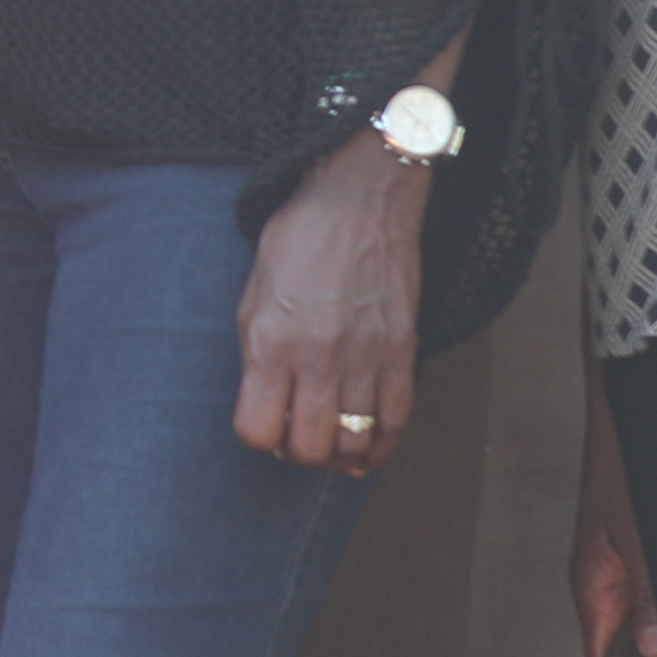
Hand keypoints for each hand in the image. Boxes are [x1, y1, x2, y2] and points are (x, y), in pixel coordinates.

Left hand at [232, 144, 420, 479]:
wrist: (359, 201)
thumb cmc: (298, 241)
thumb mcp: (254, 294)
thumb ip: (257, 355)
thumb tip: (268, 405)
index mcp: (271, 342)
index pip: (258, 429)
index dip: (258, 438)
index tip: (264, 426)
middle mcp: (318, 357)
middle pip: (308, 448)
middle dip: (298, 455)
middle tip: (298, 440)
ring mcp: (365, 357)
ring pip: (354, 442)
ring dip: (339, 455)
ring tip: (332, 444)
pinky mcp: (402, 351)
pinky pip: (397, 421)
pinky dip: (381, 443)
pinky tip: (368, 443)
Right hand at [570, 445, 656, 656]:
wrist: (632, 412)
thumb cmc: (625, 463)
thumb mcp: (642, 539)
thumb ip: (647, 596)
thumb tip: (652, 649)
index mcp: (592, 584)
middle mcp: (603, 578)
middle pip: (624, 639)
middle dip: (656, 656)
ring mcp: (621, 562)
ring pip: (645, 612)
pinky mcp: (640, 546)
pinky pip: (655, 586)